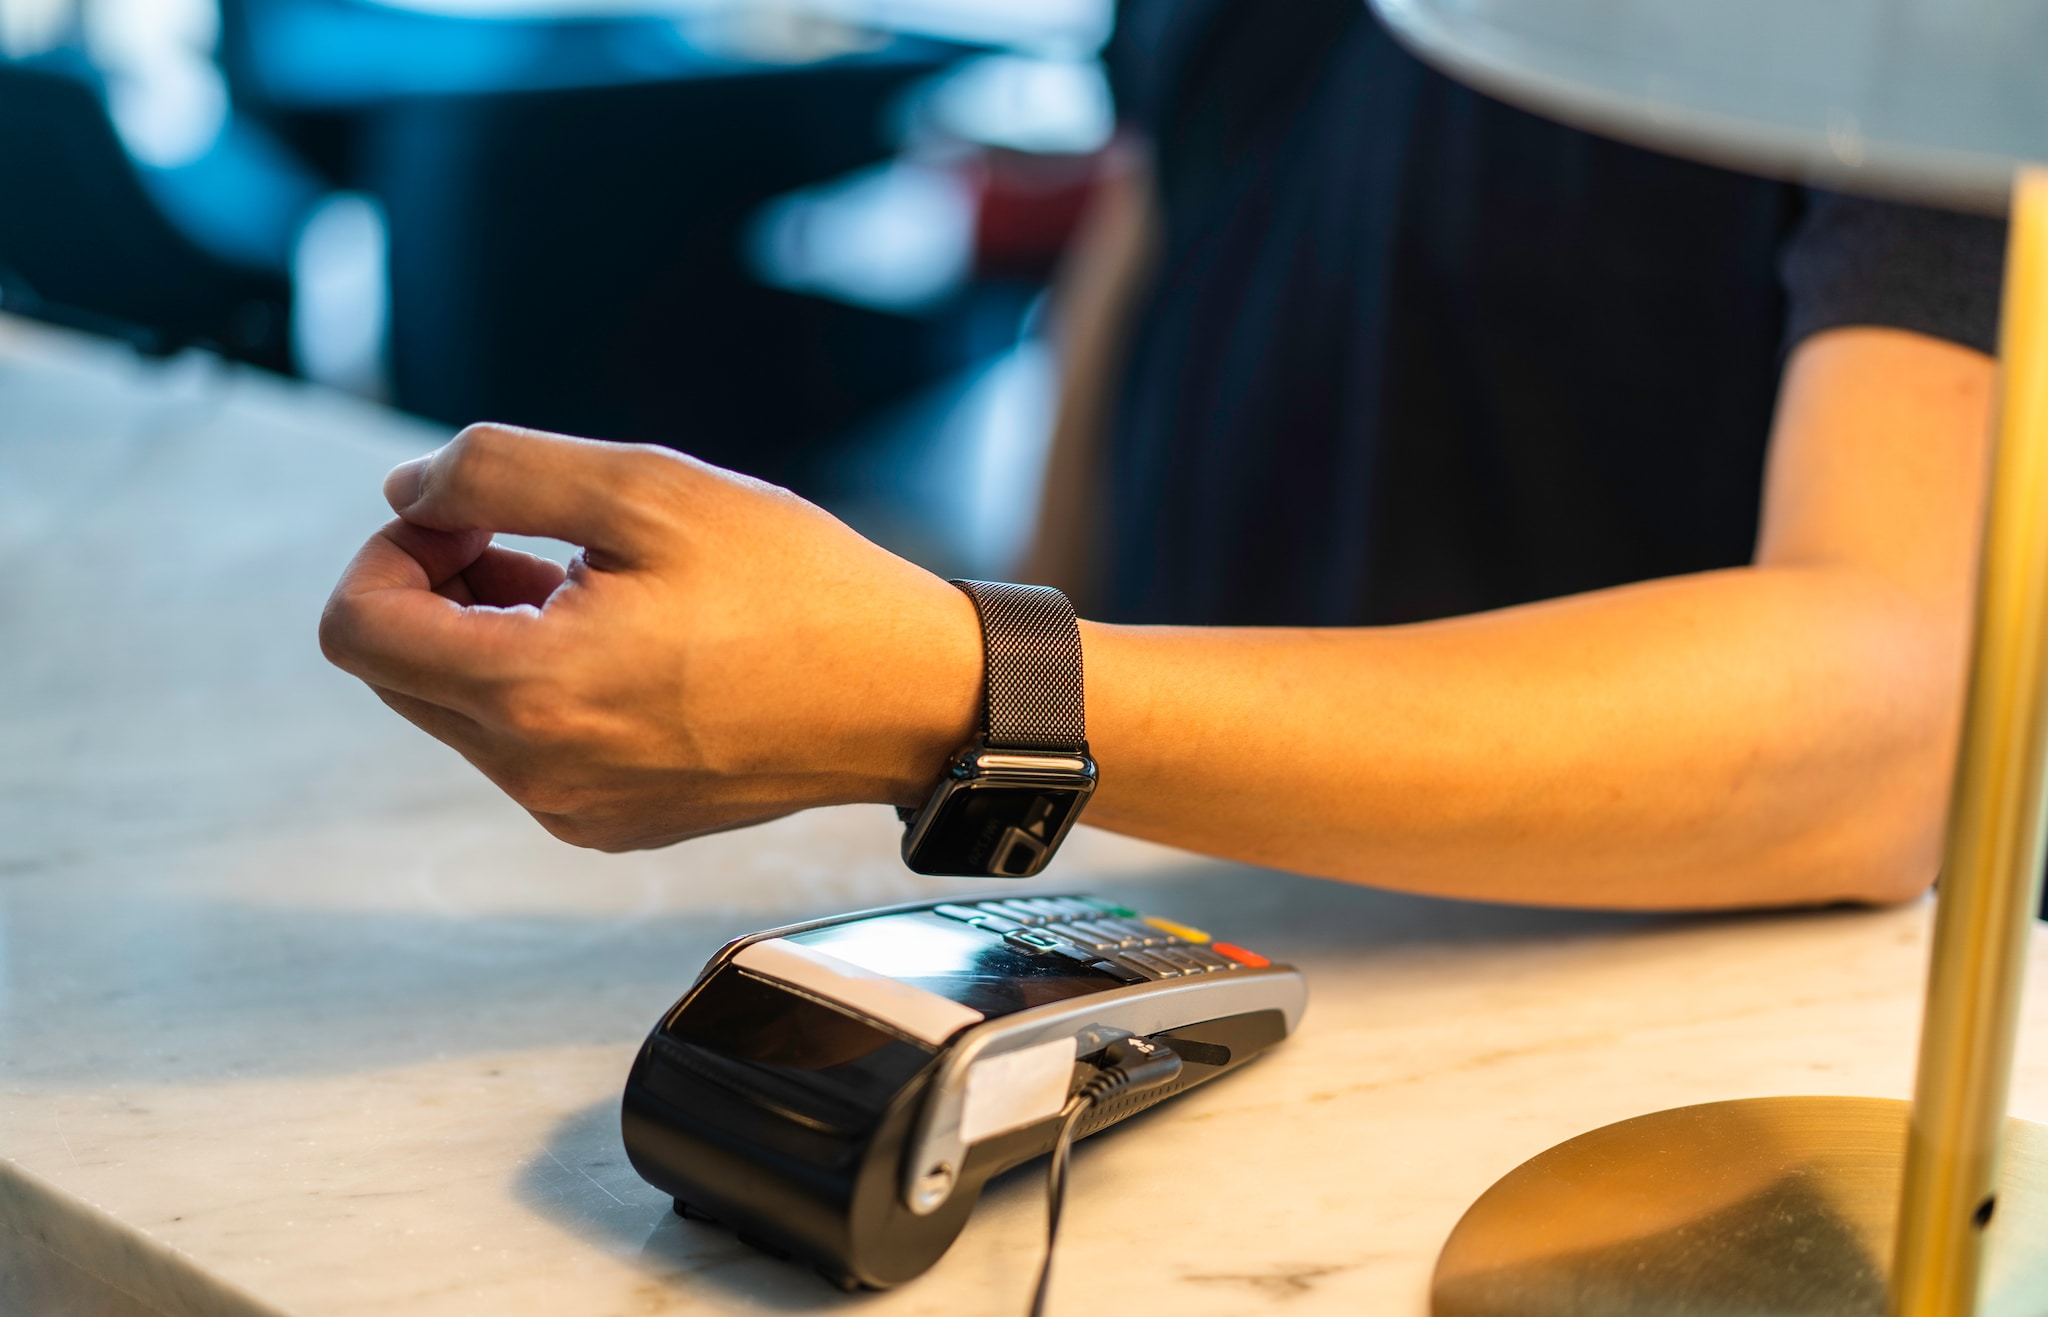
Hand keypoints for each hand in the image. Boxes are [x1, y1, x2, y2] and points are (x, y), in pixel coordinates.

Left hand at [319, 424, 980, 849]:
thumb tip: (406, 492)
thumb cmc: (796, 587)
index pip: (356, 629)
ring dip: (489, 636)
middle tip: (536, 541)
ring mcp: (575, 812)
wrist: (907, 695)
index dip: (390, 551)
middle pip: (397, 673)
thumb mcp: (646, 488)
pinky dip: (540, 687)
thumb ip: (497, 471)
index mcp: (532, 694)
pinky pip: (524, 749)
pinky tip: (628, 645)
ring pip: (457, 712)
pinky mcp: (613, 825)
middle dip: (438, 590)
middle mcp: (538, 775)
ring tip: (593, 587)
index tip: (471, 517)